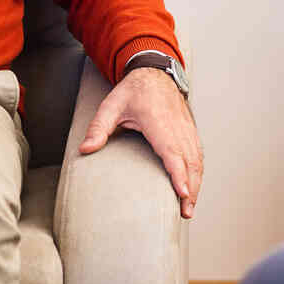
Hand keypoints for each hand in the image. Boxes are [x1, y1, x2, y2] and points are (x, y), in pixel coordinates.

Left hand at [79, 67, 204, 219]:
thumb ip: (98, 128)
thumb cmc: (133, 90)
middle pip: (189, 161)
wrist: (154, 71)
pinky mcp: (190, 130)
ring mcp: (186, 128)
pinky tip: (194, 186)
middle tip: (185, 212)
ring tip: (190, 206)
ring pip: (197, 159)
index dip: (179, 174)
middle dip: (191, 188)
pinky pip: (198, 153)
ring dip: (197, 183)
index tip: (183, 193)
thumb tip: (85, 150)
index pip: (172, 152)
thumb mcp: (111, 106)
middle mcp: (177, 126)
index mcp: (159, 122)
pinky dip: (198, 172)